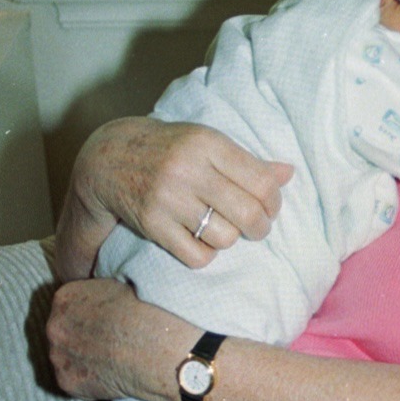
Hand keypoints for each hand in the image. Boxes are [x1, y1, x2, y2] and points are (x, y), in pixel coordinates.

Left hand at [46, 278, 193, 400]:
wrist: (153, 347)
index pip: (67, 306)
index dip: (87, 316)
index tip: (103, 323)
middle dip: (80, 338)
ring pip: (67, 359)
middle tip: (106, 344)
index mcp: (64, 298)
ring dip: (83, 361)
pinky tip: (112, 377)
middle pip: (62, 332)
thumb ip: (98, 296)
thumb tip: (101, 304)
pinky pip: (75, 383)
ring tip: (111, 362)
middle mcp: (54, 326)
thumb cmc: (144, 313)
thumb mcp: (118, 287)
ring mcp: (58, 356)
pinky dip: (90, 382)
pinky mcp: (66, 383)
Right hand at [55, 117, 293, 280]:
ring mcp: (168, 198)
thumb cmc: (171, 151)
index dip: (274, 201)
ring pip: (225, 237)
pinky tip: (201, 240)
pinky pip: (197, 256)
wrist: (110, 159)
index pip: (262, 182)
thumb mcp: (208, 144)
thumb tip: (289, 174)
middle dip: (260, 227)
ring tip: (223, 229)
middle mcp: (188, 169)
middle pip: (248, 213)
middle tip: (256, 227)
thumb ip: (248, 161)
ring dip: (230, 239)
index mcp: (208, 144)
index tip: (269, 206)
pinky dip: (206, 254)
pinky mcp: (152, 225)